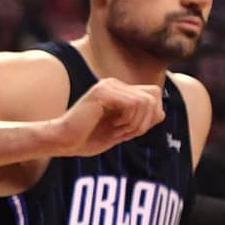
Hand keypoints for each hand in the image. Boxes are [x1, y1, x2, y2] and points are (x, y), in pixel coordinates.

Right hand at [48, 78, 164, 156]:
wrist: (64, 141)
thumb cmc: (88, 138)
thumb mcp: (121, 129)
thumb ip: (139, 119)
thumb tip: (160, 112)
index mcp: (118, 90)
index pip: (153, 94)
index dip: (150, 116)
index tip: (132, 130)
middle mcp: (114, 83)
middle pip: (154, 95)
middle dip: (147, 119)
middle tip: (128, 132)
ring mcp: (108, 86)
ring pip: (146, 101)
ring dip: (137, 123)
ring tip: (120, 131)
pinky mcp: (102, 93)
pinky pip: (134, 104)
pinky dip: (130, 121)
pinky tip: (115, 127)